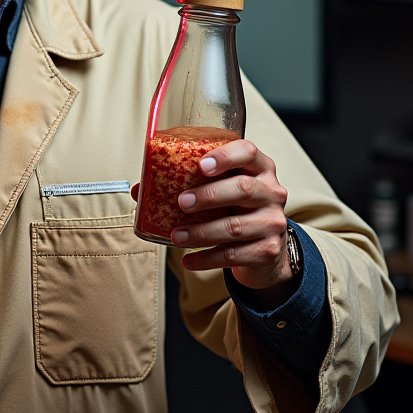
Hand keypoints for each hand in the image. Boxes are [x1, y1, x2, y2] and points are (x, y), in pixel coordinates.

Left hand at [133, 139, 293, 307]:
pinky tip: (188, 259)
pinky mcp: (268, 250)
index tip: (201, 165)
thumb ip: (186, 184)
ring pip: (235, 226)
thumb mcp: (217, 191)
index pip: (248, 152)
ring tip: (176, 236)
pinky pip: (234, 254)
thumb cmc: (233, 210)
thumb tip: (140, 189)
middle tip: (181, 202)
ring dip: (201, 232)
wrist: (264, 249)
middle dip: (208, 195)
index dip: (225, 156)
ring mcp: (272, 222)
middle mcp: (271, 192)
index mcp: (258, 168)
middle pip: (243, 189)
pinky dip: (207, 258)